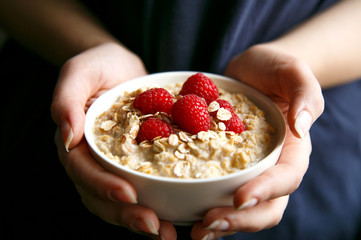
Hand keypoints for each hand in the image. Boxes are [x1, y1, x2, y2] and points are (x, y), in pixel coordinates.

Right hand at [51, 42, 176, 238]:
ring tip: (166, 232)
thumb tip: (67, 138)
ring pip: (121, 201)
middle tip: (154, 226)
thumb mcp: (80, 72)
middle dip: (126, 214)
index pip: (83, 171)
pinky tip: (175, 215)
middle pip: (101, 196)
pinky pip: (143, 188)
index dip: (103, 186)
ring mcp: (115, 165)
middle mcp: (93, 160)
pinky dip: (157, 204)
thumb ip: (67, 100)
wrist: (122, 67)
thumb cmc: (99, 65)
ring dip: (142, 219)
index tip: (128, 194)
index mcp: (76, 143)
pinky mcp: (137, 163)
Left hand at [191, 44, 323, 238]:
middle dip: (240, 219)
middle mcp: (272, 166)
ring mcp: (249, 170)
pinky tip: (187, 214)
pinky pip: (221, 193)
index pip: (286, 178)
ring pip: (243, 209)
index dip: (265, 192)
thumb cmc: (273, 68)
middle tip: (209, 223)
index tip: (239, 198)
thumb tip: (302, 126)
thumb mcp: (292, 70)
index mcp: (292, 148)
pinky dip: (206, 207)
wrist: (250, 71)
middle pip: (267, 206)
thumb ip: (304, 93)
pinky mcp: (226, 167)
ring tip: (197, 230)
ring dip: (222, 223)